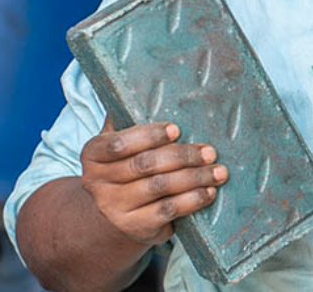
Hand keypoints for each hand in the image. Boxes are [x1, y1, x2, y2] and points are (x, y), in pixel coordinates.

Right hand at [80, 118, 227, 247]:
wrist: (115, 214)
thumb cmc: (127, 164)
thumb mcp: (122, 140)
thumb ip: (130, 118)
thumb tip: (149, 85)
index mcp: (93, 153)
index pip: (118, 143)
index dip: (149, 135)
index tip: (177, 129)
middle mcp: (98, 182)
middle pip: (145, 165)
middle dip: (183, 156)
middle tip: (210, 151)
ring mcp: (114, 208)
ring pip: (160, 188)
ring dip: (195, 178)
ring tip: (219, 171)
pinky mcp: (134, 227)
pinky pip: (168, 210)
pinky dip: (192, 200)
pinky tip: (209, 192)